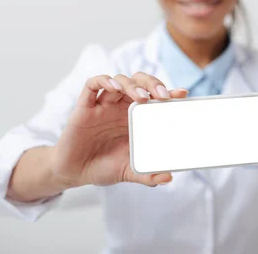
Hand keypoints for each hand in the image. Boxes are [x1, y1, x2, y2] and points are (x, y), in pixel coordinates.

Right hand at [51, 72, 187, 188]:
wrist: (75, 173)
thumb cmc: (104, 167)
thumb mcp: (129, 171)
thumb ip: (147, 174)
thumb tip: (168, 178)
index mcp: (136, 117)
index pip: (155, 97)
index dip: (169, 92)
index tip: (182, 94)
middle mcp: (122, 107)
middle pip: (140, 82)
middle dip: (152, 83)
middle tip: (162, 96)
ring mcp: (104, 104)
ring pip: (120, 80)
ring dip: (132, 84)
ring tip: (142, 97)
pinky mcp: (85, 106)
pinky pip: (92, 84)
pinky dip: (104, 80)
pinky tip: (114, 88)